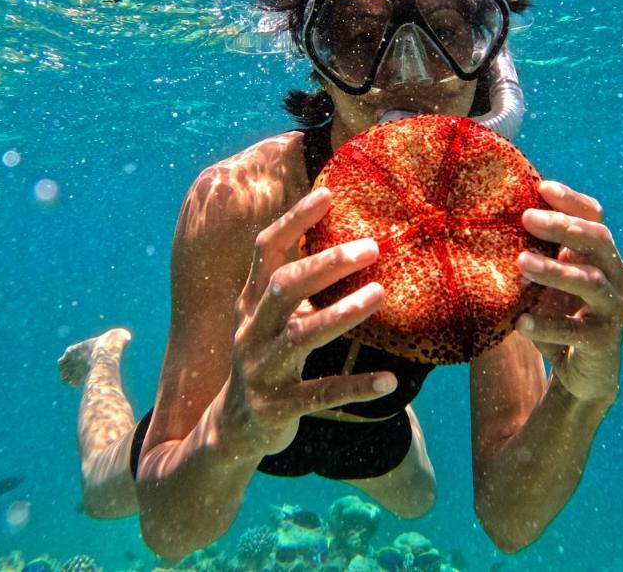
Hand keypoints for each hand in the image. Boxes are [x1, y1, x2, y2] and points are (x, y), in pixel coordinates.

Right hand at [224, 187, 397, 456]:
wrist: (234, 428)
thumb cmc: (267, 357)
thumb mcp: (268, 318)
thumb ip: (295, 284)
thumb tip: (344, 237)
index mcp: (251, 304)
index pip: (265, 251)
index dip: (294, 220)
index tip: (328, 193)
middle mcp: (251, 331)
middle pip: (283, 286)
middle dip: (326, 264)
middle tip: (372, 247)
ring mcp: (261, 370)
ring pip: (300, 336)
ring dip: (341, 314)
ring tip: (380, 294)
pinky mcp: (277, 408)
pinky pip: (319, 394)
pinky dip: (354, 386)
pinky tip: (389, 380)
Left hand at [516, 181, 622, 403]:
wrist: (583, 373)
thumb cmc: (562, 315)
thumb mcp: (549, 282)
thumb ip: (537, 256)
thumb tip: (495, 227)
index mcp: (603, 255)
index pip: (595, 217)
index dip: (571, 201)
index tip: (542, 187)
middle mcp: (617, 275)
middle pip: (598, 240)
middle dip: (563, 226)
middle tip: (527, 218)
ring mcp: (615, 307)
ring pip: (591, 281)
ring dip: (554, 270)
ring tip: (521, 263)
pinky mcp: (605, 340)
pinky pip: (576, 330)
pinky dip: (547, 324)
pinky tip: (520, 322)